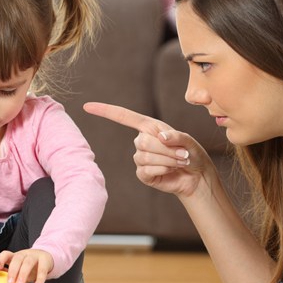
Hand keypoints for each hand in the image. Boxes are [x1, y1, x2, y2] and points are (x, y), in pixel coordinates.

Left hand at [0, 249, 53, 282]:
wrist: (46, 258)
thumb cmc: (29, 266)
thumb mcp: (19, 269)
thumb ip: (10, 274)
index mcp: (15, 256)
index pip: (6, 254)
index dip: (0, 260)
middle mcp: (24, 254)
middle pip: (17, 259)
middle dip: (12, 271)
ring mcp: (35, 256)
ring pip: (28, 263)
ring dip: (23, 274)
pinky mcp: (45, 261)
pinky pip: (42, 270)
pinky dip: (39, 280)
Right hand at [83, 102, 215, 196]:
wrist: (195, 175)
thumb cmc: (191, 153)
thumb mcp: (187, 140)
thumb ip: (175, 136)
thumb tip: (160, 137)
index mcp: (148, 127)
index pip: (123, 117)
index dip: (105, 111)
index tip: (87, 106)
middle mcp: (141, 141)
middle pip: (141, 141)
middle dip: (165, 149)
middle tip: (183, 154)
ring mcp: (140, 158)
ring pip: (144, 156)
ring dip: (167, 159)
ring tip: (180, 161)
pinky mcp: (143, 173)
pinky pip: (146, 169)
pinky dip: (163, 169)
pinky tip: (171, 170)